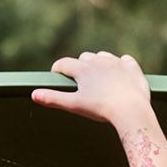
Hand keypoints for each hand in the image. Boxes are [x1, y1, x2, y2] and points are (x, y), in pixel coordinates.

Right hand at [31, 51, 152, 126]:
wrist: (131, 110)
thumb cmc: (101, 109)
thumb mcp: (74, 105)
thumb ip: (54, 98)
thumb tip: (34, 94)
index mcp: (83, 69)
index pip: (64, 63)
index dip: (58, 69)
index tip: (57, 74)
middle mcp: (99, 61)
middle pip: (84, 58)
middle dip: (80, 66)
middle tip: (80, 81)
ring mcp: (116, 63)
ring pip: (103, 56)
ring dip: (99, 64)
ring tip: (100, 78)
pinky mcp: (132, 67)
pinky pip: (124, 60)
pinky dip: (120, 66)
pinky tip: (119, 75)